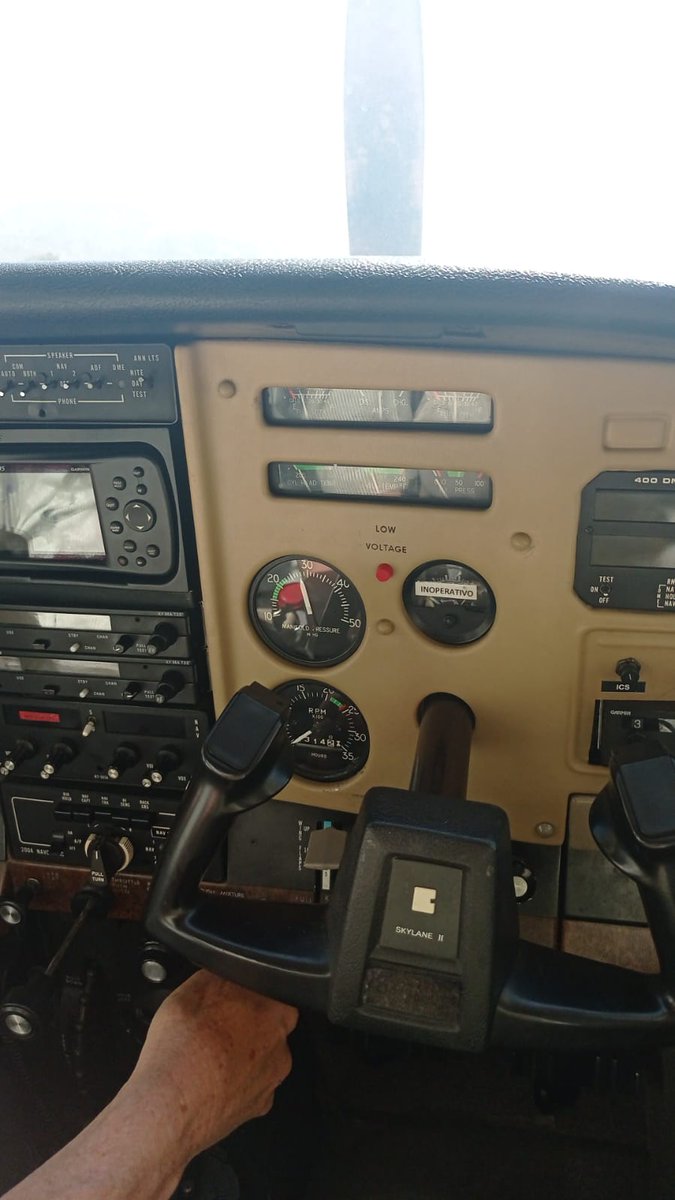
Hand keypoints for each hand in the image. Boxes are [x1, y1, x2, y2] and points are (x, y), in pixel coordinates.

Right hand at [130, 971, 297, 1154]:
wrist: (170, 1108)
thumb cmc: (182, 1048)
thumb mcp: (194, 989)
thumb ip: (219, 976)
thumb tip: (224, 971)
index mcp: (274, 1012)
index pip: (273, 991)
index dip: (250, 991)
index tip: (230, 996)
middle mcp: (280, 1048)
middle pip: (269, 1025)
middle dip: (246, 1023)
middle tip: (214, 1025)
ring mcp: (270, 1082)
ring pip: (260, 1058)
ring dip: (240, 1054)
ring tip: (207, 1055)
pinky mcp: (256, 1109)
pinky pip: (249, 1088)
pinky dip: (233, 1083)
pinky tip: (209, 1081)